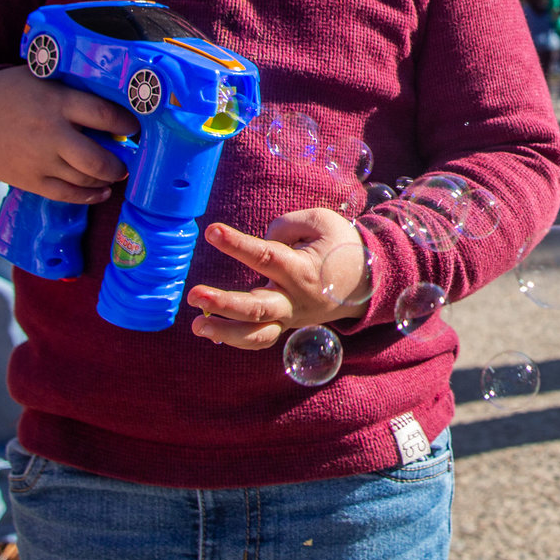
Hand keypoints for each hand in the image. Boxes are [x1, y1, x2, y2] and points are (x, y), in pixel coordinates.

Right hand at [0, 66, 136, 202]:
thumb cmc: (14, 94)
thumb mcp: (44, 79)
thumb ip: (75, 91)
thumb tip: (117, 100)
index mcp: (58, 102)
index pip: (104, 115)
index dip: (127, 124)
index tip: (136, 127)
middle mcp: (51, 134)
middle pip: (97, 159)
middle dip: (119, 164)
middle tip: (127, 160)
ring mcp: (39, 161)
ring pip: (85, 179)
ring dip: (106, 179)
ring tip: (114, 173)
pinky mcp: (30, 180)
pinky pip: (67, 195)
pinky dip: (89, 196)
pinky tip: (101, 191)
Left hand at [187, 208, 367, 347]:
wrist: (366, 280)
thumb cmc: (340, 245)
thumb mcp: (321, 221)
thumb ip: (286, 226)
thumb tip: (261, 240)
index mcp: (303, 269)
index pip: (266, 257)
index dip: (237, 244)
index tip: (212, 232)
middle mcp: (294, 298)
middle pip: (257, 308)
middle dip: (224, 303)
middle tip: (194, 294)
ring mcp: (289, 316)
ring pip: (256, 334)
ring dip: (224, 331)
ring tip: (197, 324)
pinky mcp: (284, 324)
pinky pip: (259, 338)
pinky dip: (234, 338)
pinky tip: (210, 329)